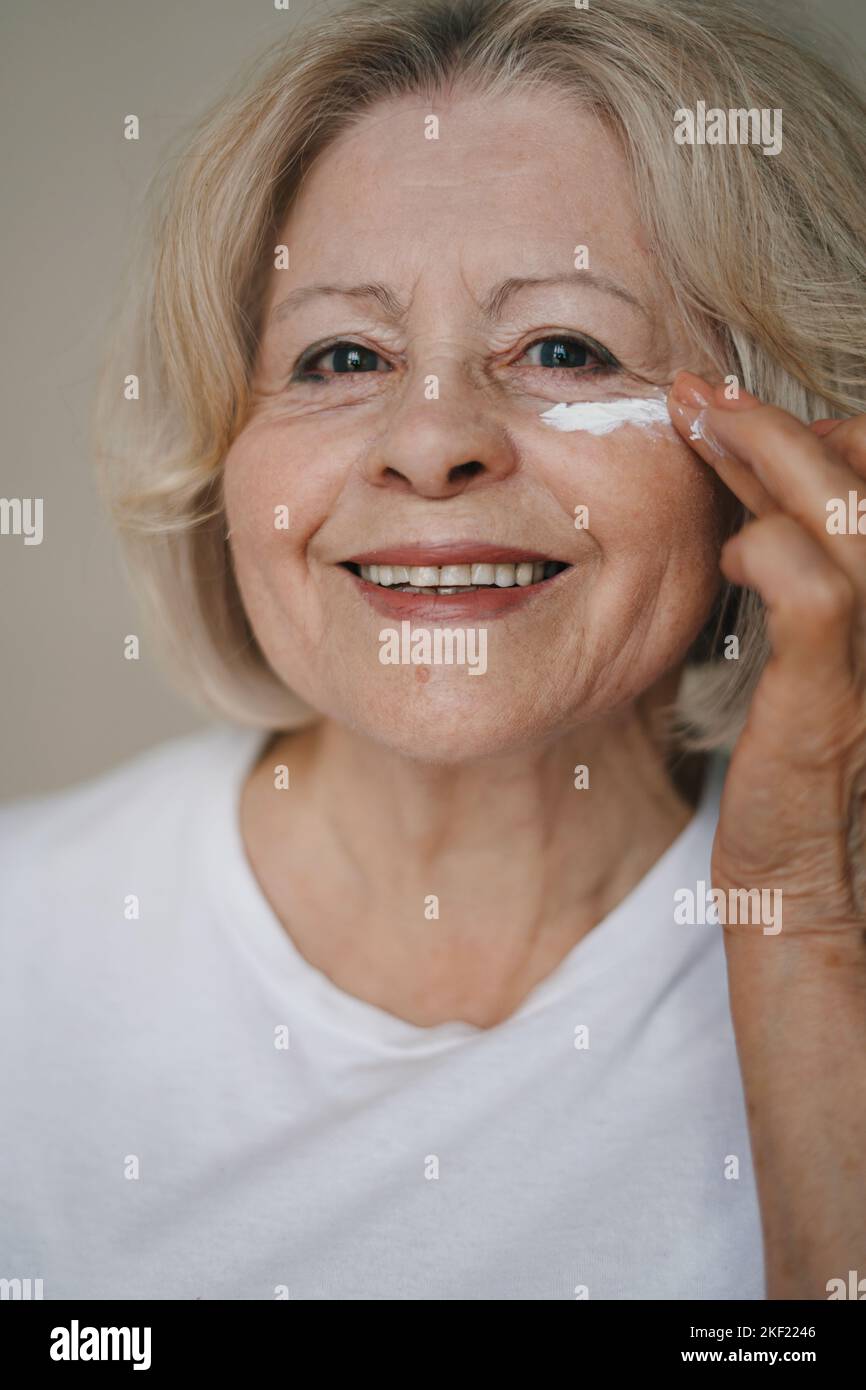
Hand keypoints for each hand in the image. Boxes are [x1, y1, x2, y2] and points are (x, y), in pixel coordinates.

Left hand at [668, 372, 865, 941]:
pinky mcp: (833, 700)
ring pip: (846, 514)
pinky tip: (729, 551)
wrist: (811, 888)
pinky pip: (815, 593)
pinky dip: (766, 550)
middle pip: (861, 479)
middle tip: (695, 389)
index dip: (807, 435)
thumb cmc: (797, 769)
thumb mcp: (813, 660)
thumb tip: (754, 510)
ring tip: (693, 419)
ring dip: (764, 452)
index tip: (730, 412)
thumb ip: (801, 584)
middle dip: (773, 420)